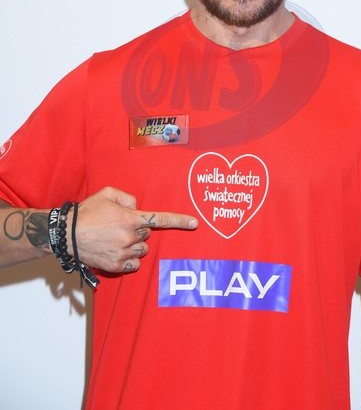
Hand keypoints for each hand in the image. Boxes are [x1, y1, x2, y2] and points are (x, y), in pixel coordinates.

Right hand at [67, 186, 197, 272]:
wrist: (66, 234)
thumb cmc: (87, 212)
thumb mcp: (108, 193)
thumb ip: (128, 198)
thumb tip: (138, 208)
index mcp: (130, 218)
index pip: (160, 220)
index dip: (179, 221)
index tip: (195, 223)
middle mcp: (129, 237)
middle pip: (147, 235)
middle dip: (139, 230)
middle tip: (120, 226)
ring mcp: (123, 253)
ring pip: (142, 250)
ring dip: (135, 244)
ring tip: (115, 238)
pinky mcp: (116, 266)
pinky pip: (134, 263)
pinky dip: (129, 258)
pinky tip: (115, 250)